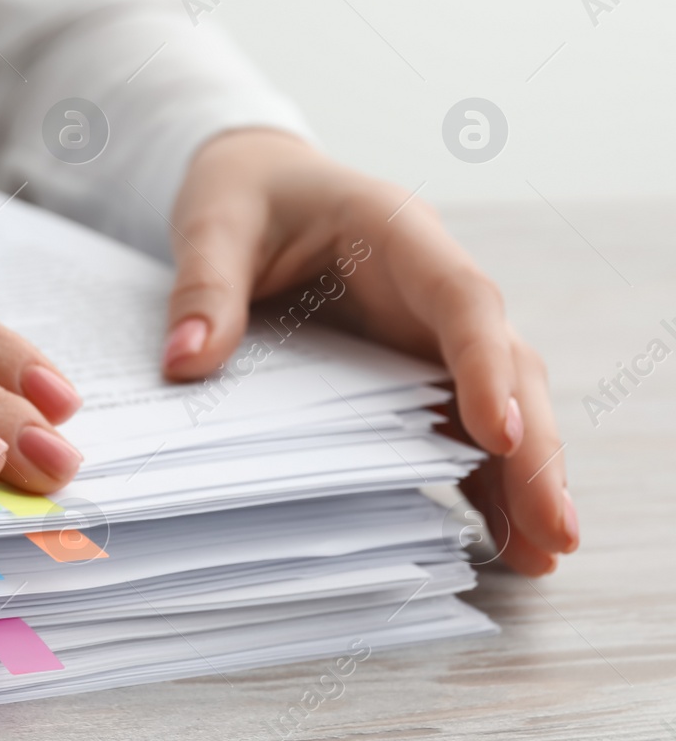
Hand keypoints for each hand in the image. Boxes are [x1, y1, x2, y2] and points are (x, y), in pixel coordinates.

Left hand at [160, 128, 576, 574]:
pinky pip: (456, 425)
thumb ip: (205, 286)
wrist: (255, 183)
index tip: (501, 436)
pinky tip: (500, 539)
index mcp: (399, 233)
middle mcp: (433, 288)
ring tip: (543, 556)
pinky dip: (479, 479)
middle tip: (555, 530)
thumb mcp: (214, 223)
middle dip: (534, 448)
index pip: (462, 302)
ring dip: (522, 477)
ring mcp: (429, 333)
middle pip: (505, 366)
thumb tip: (185, 363)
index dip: (486, 368)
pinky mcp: (412, 369)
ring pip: (498, 404)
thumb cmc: (245, 194)